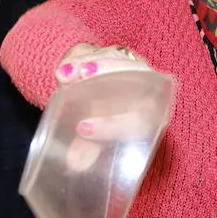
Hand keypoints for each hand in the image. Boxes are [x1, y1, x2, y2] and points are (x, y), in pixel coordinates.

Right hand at [52, 44, 161, 168]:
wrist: (103, 95)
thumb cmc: (106, 122)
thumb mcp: (96, 137)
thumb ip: (88, 148)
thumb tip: (74, 165)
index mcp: (151, 119)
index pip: (139, 123)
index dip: (113, 127)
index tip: (83, 129)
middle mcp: (150, 92)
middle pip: (137, 82)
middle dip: (109, 82)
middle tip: (81, 85)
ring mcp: (137, 69)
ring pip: (121, 63)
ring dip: (94, 66)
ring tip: (67, 75)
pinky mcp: (121, 54)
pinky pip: (105, 52)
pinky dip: (84, 58)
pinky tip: (65, 69)